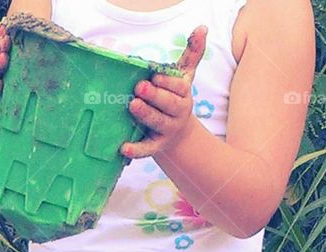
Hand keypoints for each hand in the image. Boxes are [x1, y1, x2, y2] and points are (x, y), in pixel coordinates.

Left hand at [121, 25, 206, 159]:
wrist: (176, 135)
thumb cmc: (174, 98)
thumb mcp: (184, 78)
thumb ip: (191, 55)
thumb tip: (201, 28)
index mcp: (183, 95)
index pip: (178, 87)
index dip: (167, 82)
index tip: (155, 75)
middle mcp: (177, 113)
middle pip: (169, 105)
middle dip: (155, 96)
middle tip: (139, 87)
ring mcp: (166, 130)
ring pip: (157, 123)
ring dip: (145, 114)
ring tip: (132, 105)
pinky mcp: (155, 146)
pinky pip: (146, 149)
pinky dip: (135, 150)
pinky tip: (123, 148)